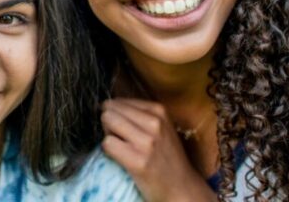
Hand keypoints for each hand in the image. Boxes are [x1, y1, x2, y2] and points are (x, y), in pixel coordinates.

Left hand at [100, 98, 216, 201]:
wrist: (181, 187)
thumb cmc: (167, 157)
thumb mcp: (161, 127)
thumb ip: (139, 114)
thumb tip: (107, 105)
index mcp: (159, 111)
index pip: (120, 101)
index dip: (115, 114)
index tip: (123, 127)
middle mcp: (154, 123)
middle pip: (110, 109)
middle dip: (109, 122)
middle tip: (119, 137)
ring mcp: (146, 142)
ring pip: (107, 121)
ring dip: (108, 135)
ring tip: (121, 147)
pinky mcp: (137, 161)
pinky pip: (107, 143)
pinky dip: (108, 150)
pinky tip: (121, 157)